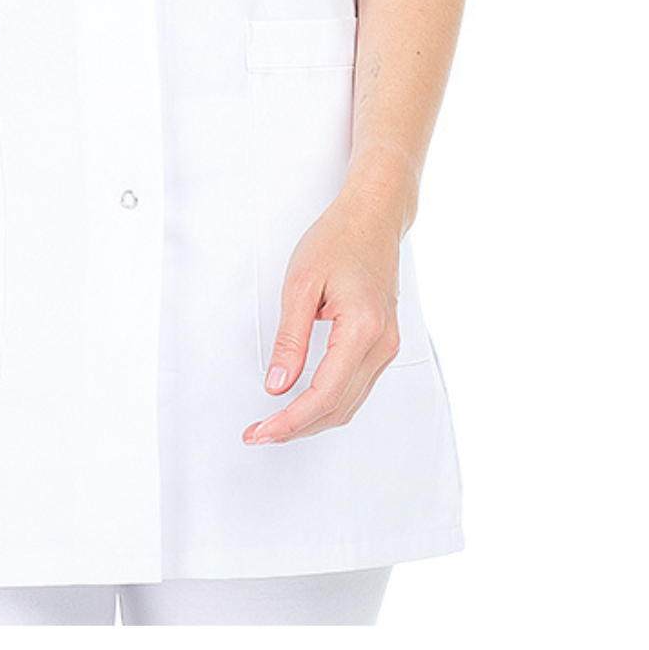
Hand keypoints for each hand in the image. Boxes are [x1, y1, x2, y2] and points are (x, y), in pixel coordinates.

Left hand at [243, 192, 406, 445]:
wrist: (372, 217)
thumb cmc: (338, 239)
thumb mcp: (301, 283)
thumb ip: (290, 338)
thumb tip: (278, 384)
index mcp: (363, 329)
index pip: (324, 395)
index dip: (291, 421)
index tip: (263, 430)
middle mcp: (382, 344)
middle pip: (339, 408)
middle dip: (297, 428)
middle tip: (260, 432)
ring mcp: (388, 345)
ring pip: (350, 404)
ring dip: (313, 420)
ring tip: (276, 422)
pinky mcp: (384, 343)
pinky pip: (356, 388)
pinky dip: (329, 403)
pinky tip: (304, 402)